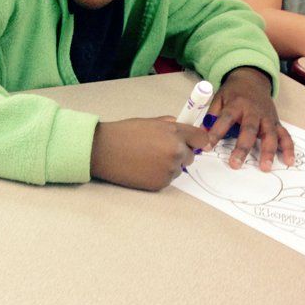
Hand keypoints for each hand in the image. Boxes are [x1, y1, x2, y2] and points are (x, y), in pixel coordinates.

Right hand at [90, 117, 210, 190]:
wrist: (104, 150)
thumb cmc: (123, 133)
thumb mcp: (148, 122)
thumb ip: (168, 125)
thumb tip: (180, 128)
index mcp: (174, 132)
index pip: (200, 138)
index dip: (198, 141)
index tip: (196, 144)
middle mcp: (175, 150)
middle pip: (190, 156)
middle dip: (180, 153)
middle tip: (160, 151)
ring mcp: (169, 168)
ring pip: (178, 168)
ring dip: (169, 165)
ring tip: (147, 159)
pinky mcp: (161, 183)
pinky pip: (167, 179)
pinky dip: (159, 175)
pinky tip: (143, 168)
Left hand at [206, 67, 294, 170]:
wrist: (252, 79)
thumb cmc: (233, 92)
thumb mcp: (219, 98)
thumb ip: (211, 116)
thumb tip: (201, 134)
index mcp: (236, 104)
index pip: (225, 119)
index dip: (216, 133)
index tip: (206, 147)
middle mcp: (253, 111)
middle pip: (249, 130)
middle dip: (242, 148)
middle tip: (235, 164)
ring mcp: (266, 117)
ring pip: (270, 134)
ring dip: (268, 151)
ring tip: (265, 167)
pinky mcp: (275, 122)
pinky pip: (284, 135)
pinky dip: (288, 148)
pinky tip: (289, 161)